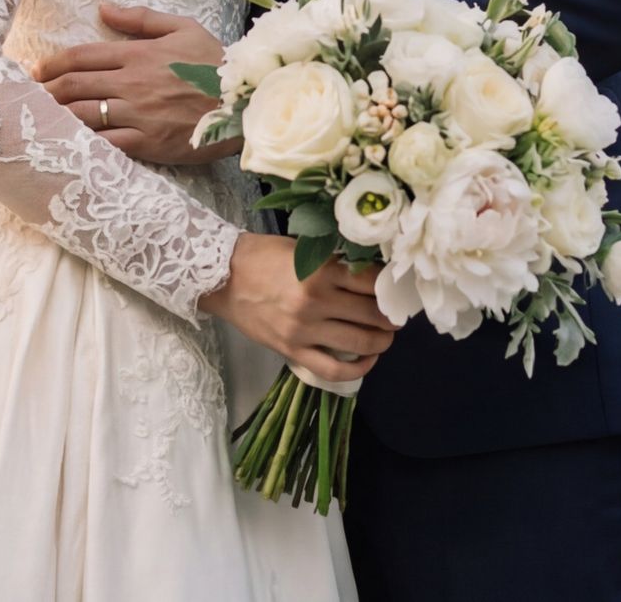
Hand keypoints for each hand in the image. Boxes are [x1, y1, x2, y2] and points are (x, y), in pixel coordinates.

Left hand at [40, 2, 234, 164]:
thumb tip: (104, 7)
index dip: (51, 64)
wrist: (244, 104)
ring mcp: (137, 115)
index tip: (34, 70)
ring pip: (82, 115)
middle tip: (25, 98)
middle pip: (72, 86)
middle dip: (43, 92)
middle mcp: (131, 83)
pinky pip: (104, 144)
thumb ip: (141, 18)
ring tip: (36, 121)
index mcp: (137, 54)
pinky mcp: (146, 143)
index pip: (81, 56)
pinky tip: (65, 145)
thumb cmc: (215, 64)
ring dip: (55, 117)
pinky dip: (81, 144)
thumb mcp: (183, 28)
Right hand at [200, 234, 396, 385]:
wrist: (222, 277)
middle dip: (392, 317)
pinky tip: (368, 360)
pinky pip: (333, 369)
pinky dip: (358, 369)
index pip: (372, 281)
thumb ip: (334, 263)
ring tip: (386, 336)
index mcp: (320, 270)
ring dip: (381, 341)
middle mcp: (316, 301)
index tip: (398, 290)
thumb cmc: (263, 256)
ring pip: (360, 343)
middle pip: (372, 314)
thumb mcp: (303, 250)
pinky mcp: (292, 351)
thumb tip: (371, 275)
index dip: (391, 288)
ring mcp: (304, 330)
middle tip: (397, 316)